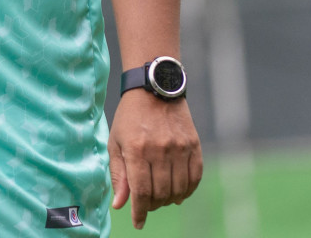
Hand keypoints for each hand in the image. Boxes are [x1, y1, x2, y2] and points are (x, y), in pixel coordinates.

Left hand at [109, 90, 202, 228]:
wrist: (154, 89)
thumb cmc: (130, 117)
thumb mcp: (116, 142)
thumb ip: (118, 174)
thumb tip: (120, 204)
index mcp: (137, 149)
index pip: (141, 191)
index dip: (139, 212)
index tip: (138, 222)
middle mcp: (160, 150)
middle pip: (161, 193)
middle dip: (153, 205)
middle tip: (147, 204)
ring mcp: (179, 147)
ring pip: (179, 189)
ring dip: (169, 200)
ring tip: (160, 198)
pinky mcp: (194, 145)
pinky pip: (195, 177)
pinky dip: (187, 190)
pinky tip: (179, 193)